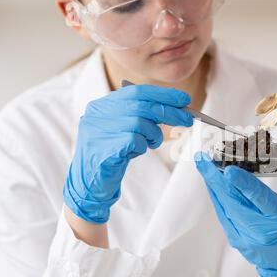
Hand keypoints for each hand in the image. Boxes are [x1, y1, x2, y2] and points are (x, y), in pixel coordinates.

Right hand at [64, 85, 192, 223]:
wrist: (89, 185)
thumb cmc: (112, 155)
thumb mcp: (124, 130)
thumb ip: (141, 116)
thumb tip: (176, 108)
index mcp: (102, 105)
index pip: (136, 92)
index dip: (163, 94)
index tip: (184, 99)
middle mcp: (97, 114)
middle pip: (142, 105)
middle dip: (169, 111)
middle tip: (188, 120)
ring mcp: (98, 130)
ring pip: (140, 123)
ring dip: (154, 134)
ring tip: (150, 143)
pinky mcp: (103, 148)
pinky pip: (134, 141)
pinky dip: (142, 147)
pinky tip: (135, 152)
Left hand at [195, 139, 276, 276]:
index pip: (261, 199)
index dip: (244, 184)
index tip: (229, 170)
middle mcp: (261, 230)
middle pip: (234, 200)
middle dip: (216, 178)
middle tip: (203, 157)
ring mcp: (246, 237)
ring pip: (225, 206)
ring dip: (212, 184)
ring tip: (202, 164)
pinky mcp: (236, 240)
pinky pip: (223, 214)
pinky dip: (217, 196)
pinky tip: (210, 182)